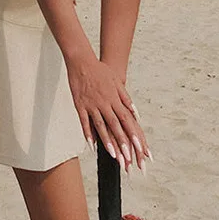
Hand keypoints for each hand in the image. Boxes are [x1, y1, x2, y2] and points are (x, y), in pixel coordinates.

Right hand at [66, 56, 150, 171]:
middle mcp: (104, 103)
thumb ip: (126, 99)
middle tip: (129, 157)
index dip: (132, 133)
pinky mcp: (80, 105)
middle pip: (115, 125)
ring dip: (107, 142)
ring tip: (114, 155)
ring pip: (100, 126)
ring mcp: (91, 105)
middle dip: (123, 142)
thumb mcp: (117, 82)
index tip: (139, 146)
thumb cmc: (100, 71)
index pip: (126, 119)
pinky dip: (88, 134)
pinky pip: (84, 122)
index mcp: (114, 98)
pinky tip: (92, 145)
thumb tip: (136, 113)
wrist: (82, 61)